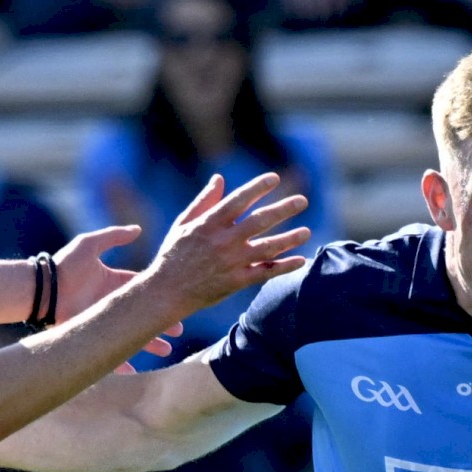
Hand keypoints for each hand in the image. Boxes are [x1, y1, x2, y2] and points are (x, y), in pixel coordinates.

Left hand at [53, 225, 181, 357]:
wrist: (42, 289)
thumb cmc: (64, 265)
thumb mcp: (89, 245)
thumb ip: (114, 236)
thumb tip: (138, 229)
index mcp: (113, 282)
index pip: (141, 289)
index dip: (158, 295)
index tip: (175, 303)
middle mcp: (110, 302)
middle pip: (141, 314)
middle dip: (160, 323)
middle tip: (178, 331)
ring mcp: (102, 320)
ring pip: (131, 333)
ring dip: (148, 343)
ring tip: (166, 351)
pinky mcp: (92, 335)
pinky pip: (109, 351)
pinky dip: (121, 363)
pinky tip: (136, 370)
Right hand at [145, 172, 311, 320]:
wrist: (166, 292)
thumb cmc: (173, 255)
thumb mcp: (184, 224)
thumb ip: (204, 201)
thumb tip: (220, 179)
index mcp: (209, 223)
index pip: (239, 200)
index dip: (258, 187)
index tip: (274, 178)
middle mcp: (223, 241)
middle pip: (260, 221)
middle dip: (283, 209)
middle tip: (302, 201)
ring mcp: (231, 263)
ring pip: (267, 248)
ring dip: (290, 239)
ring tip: (306, 231)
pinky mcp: (236, 282)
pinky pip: (265, 273)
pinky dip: (284, 267)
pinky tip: (300, 260)